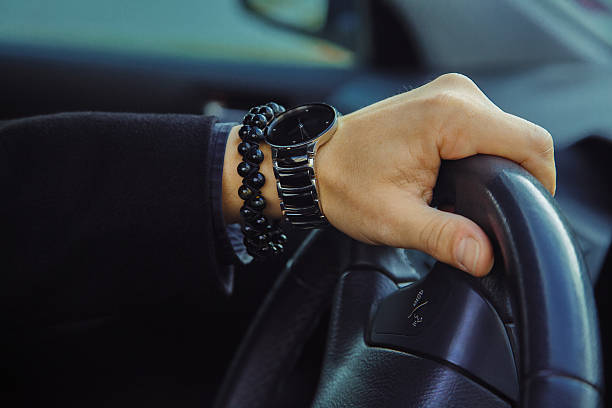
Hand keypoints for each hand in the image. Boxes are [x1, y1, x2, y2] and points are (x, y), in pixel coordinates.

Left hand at [315, 73, 554, 276]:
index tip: (520, 215)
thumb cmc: (344, 184)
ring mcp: (451, 94)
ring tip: (460, 197)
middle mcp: (456, 94)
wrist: (314, 163)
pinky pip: (486, 130)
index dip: (537, 185)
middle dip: (512, 180)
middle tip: (476, 213)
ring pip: (506, 136)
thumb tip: (484, 256)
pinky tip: (456, 180)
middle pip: (522, 140)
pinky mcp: (445, 102)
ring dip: (496, 170)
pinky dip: (482, 157)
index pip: (530, 144)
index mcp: (449, 115)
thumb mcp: (394, 219)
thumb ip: (444, 237)